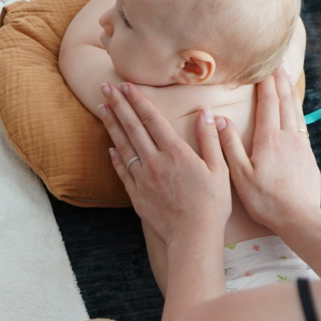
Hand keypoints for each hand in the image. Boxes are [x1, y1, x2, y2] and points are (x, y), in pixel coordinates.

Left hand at [101, 83, 231, 245]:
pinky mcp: (136, 195)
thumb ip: (210, 139)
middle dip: (118, 105)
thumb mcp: (219, 169)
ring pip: (123, 146)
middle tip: (105, 87)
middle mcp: (155, 162)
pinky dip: (115, 157)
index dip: (138, 100)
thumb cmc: (211, 204)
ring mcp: (143, 179)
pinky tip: (110, 147)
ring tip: (102, 107)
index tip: (127, 85)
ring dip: (112, 125)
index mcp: (176, 153)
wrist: (192, 236)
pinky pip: (122, 171)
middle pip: (133, 127)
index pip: (153, 119)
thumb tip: (206, 113)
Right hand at [218, 69, 320, 236]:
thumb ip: (230, 145)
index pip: (268, 103)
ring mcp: (301, 146)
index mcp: (269, 139)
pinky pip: (302, 126)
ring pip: (296, 112)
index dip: (265, 84)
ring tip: (287, 78)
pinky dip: (298, 111)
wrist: (299, 216)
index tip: (263, 67)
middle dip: (280, 81)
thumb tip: (220, 120)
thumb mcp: (240, 175)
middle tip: (277, 63)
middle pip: (285, 102)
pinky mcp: (309, 156)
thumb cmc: (266, 200)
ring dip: (291, 92)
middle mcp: (288, 137)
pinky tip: (296, 111)